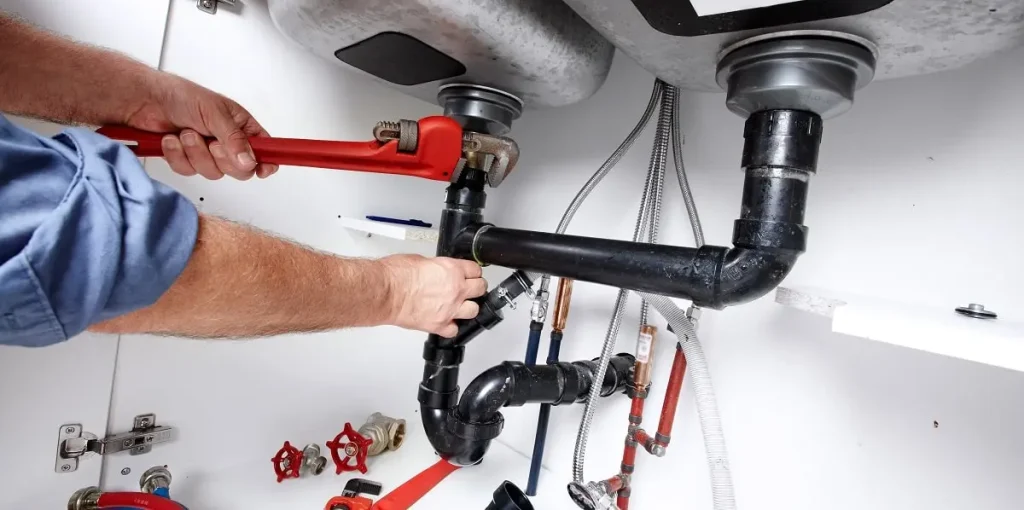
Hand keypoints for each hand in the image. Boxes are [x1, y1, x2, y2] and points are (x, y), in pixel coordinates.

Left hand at [124, 73, 276, 179]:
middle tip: (212, 142)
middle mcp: (227, 142)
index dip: (266, 162)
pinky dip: (177, 156)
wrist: (145, 100)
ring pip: (212, 172)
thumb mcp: (215, 113)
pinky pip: (189, 171)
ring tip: (186, 133)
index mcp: (241, 127)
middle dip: (221, 158)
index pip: (264, 149)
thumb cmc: (181, 96)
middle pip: (240, 170)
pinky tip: (172, 140)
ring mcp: (207, 153)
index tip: (263, 169)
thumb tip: (250, 161)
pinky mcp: (187, 160)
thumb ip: (234, 140)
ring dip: (195, 153)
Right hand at [381, 255, 486, 336]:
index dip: (472, 271)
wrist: (386, 293)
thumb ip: (436, 267)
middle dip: (476, 288)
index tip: (470, 274)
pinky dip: (451, 327)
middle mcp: (455, 290)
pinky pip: (454, 330)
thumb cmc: (396, 275)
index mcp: (452, 270)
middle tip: (469, 288)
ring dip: (468, 308)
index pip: (475, 270)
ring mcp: (449, 309)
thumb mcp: (420, 260)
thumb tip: (436, 270)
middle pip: (480, 289)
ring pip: (474, 310)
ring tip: (460, 306)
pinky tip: (446, 322)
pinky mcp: (438, 325)